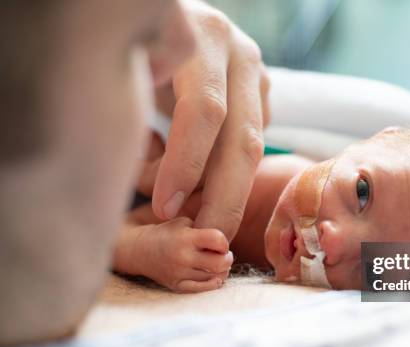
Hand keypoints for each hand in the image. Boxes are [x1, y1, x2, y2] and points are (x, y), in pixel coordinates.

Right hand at [144, 217, 232, 292]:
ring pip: (213, 278)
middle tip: (225, 256)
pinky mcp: (176, 285)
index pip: (218, 240)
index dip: (224, 242)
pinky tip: (213, 277)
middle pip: (220, 263)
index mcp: (186, 237)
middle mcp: (183, 256)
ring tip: (217, 265)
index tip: (220, 243)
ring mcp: (179, 273)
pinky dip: (212, 284)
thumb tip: (226, 246)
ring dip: (221, 271)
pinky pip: (201, 289)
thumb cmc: (168, 233)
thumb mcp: (184, 223)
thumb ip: (204, 231)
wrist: (140, 250)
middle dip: (227, 259)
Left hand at [150, 1, 269, 241]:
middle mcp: (240, 55)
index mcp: (203, 37)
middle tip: (204, 240)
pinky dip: (227, 176)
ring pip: (253, 149)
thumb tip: (149, 163)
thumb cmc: (137, 49)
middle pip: (243, 140)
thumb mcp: (128, 66)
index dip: (185, 164)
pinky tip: (205, 191)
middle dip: (224, 199)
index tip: (164, 209)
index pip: (203, 110)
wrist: (173, 26)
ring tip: (201, 222)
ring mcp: (258, 76)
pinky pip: (250, 147)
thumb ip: (134, 99)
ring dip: (228, 193)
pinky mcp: (264, 97)